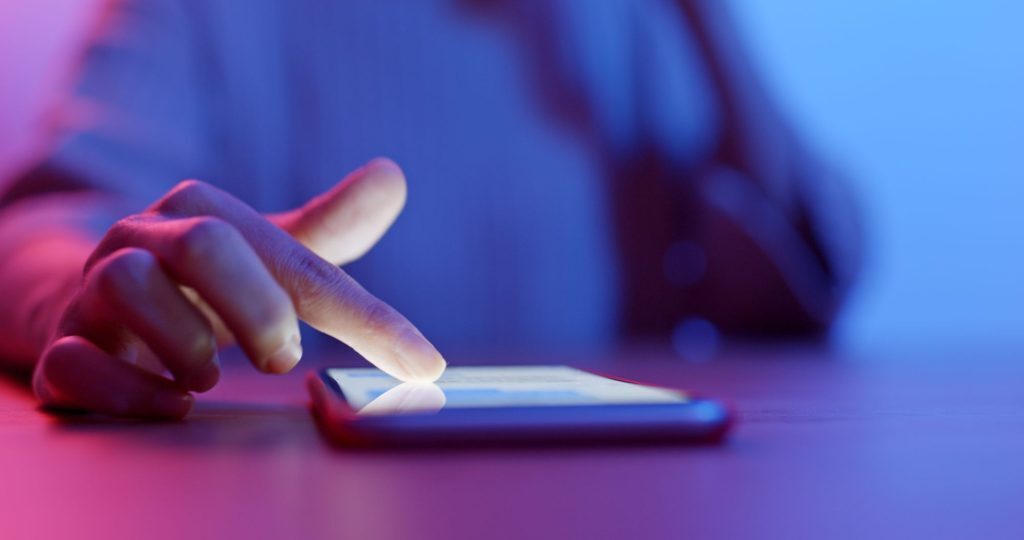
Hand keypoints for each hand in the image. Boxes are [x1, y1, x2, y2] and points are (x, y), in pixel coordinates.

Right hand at [32, 158, 444, 418]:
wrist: (93, 302)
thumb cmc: (202, 282)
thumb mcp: (267, 253)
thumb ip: (328, 228)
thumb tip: (394, 176)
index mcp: (202, 212)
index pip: (301, 263)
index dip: (367, 318)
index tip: (424, 363)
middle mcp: (144, 239)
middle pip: (203, 248)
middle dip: (259, 308)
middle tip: (283, 356)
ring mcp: (94, 291)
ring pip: (128, 287)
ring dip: (189, 345)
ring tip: (210, 376)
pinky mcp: (61, 346)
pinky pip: (75, 360)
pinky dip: (129, 388)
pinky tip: (173, 404)